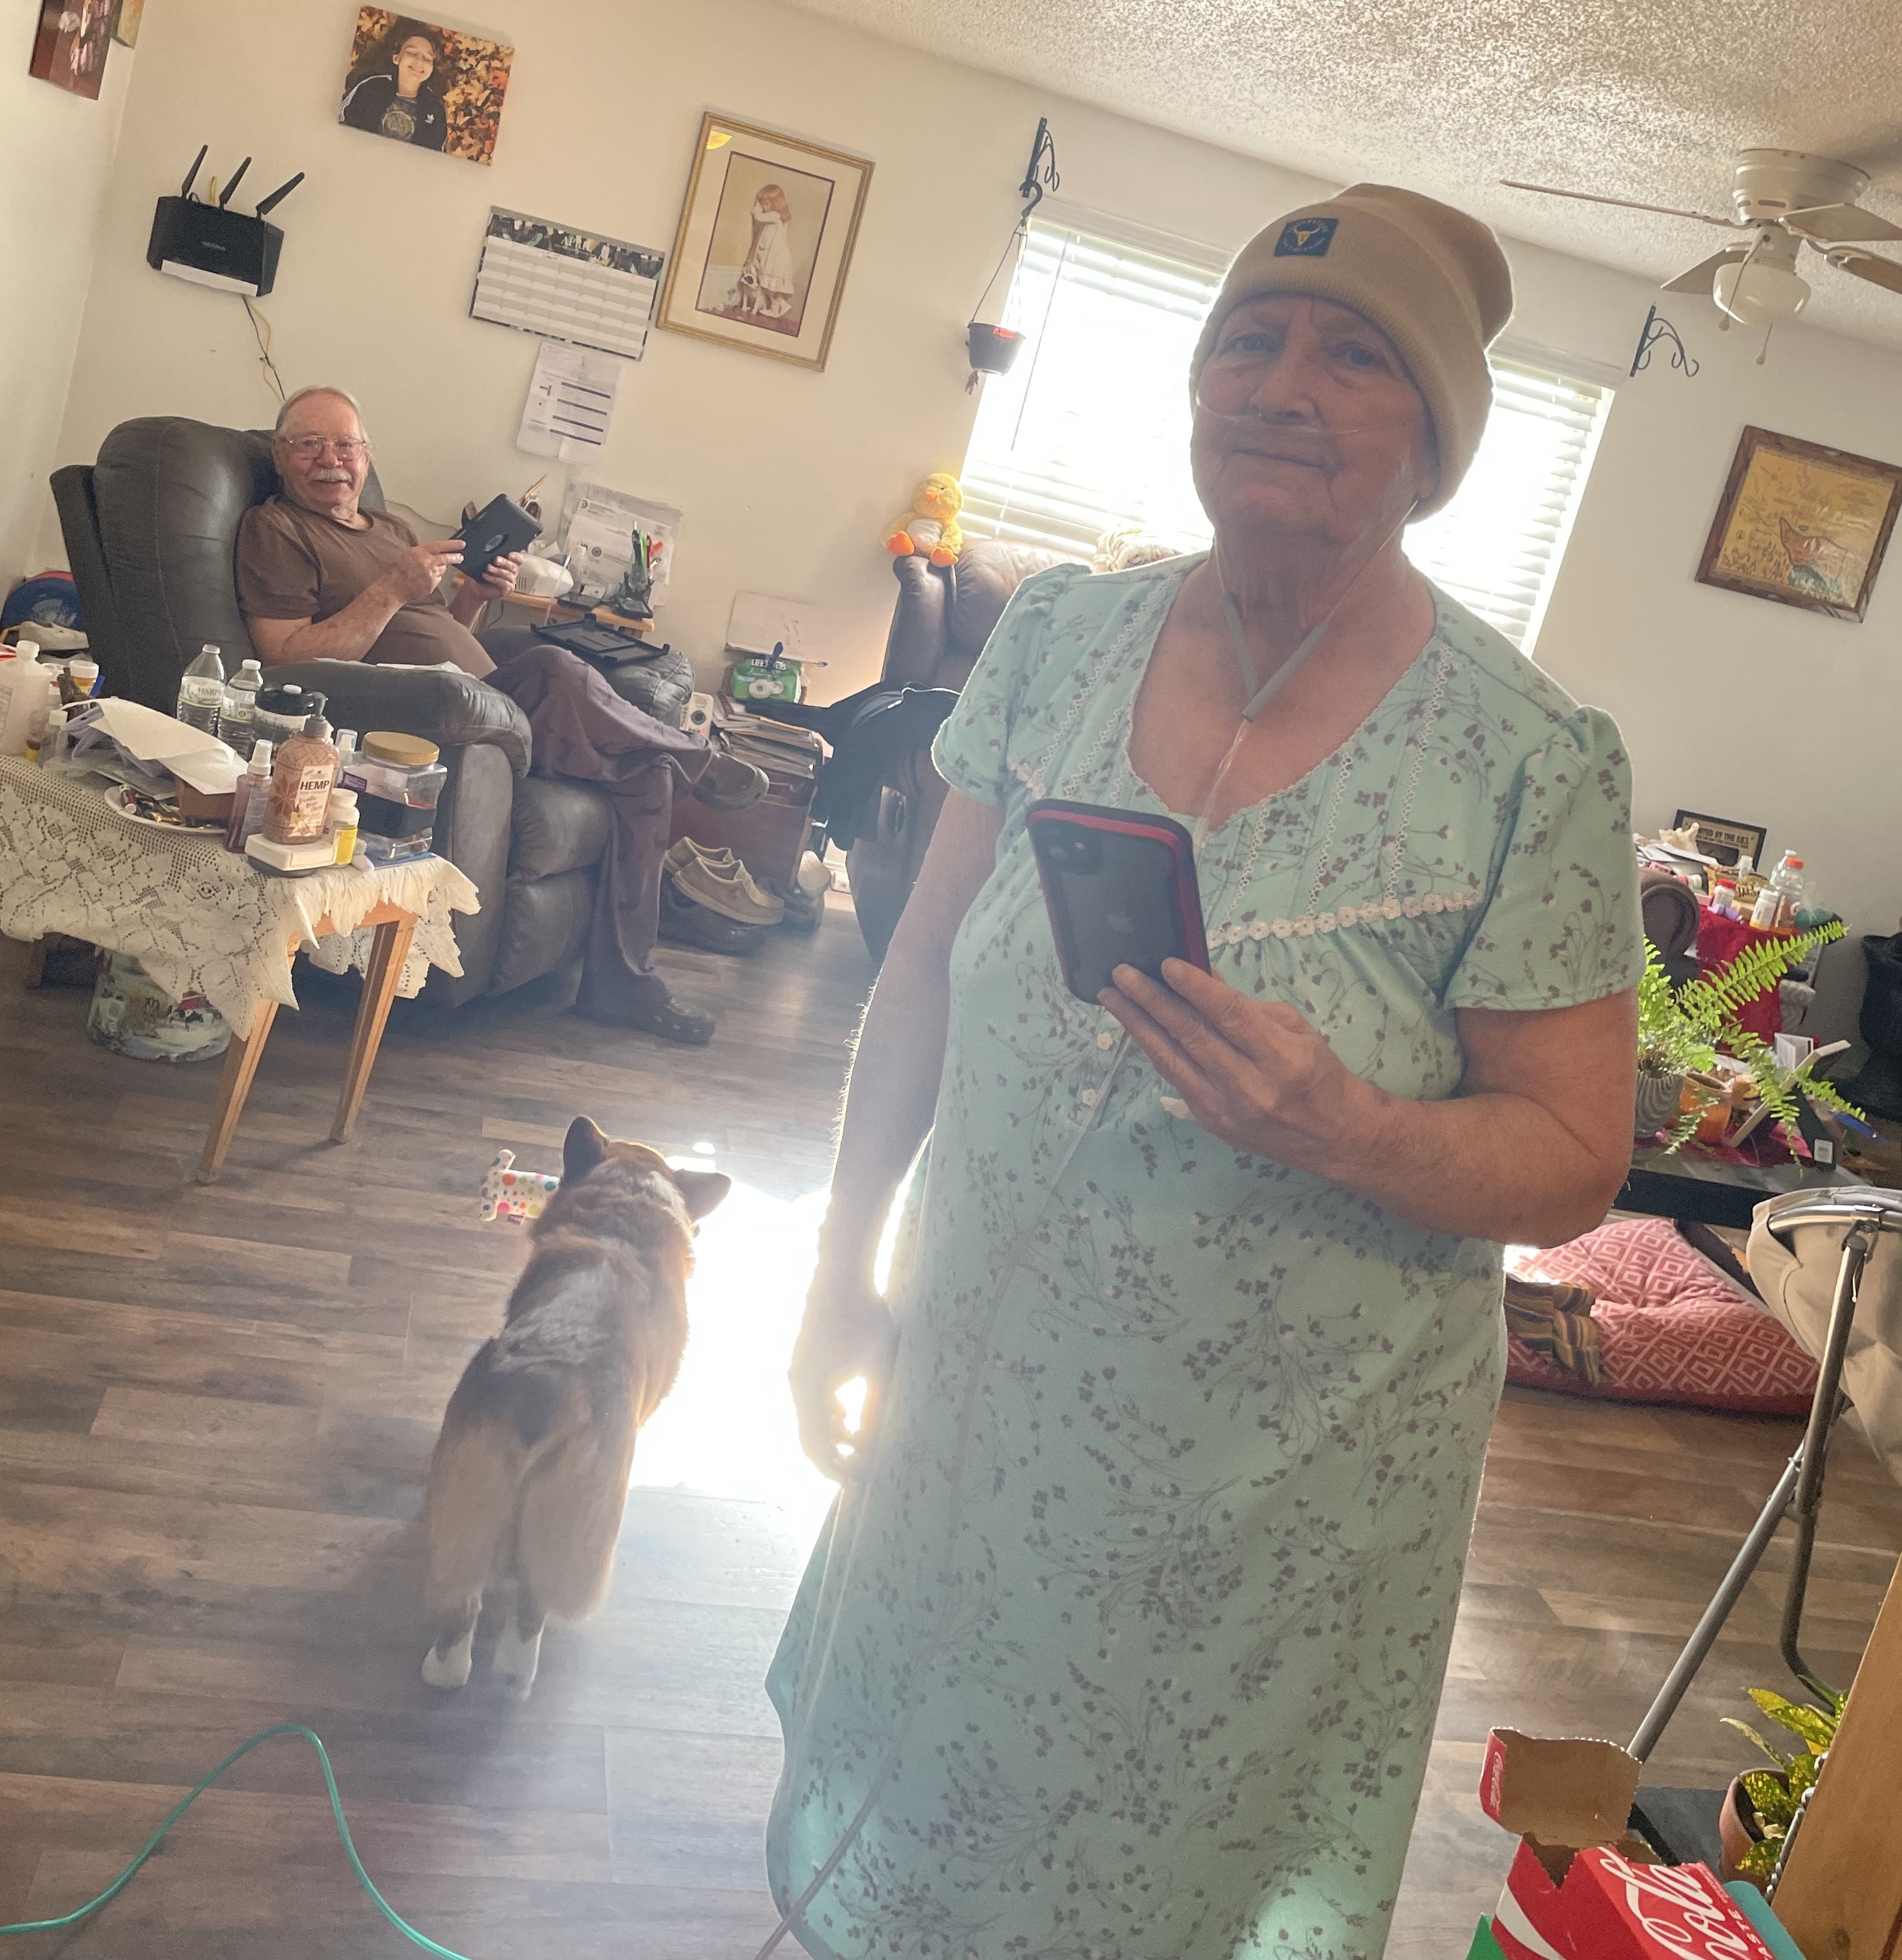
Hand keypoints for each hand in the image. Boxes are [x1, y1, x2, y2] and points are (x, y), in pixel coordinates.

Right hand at [381, 540, 462, 603]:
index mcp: (420, 552)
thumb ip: (422, 553)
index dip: (452, 545)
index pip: (440, 546)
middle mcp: (427, 562)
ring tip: (425, 572)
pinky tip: (423, 580)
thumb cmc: (398, 570)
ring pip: (441, 570)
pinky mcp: (432, 584)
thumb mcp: (409, 555)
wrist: (394, 587)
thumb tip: (433, 553)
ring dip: (438, 570)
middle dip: (455, 557)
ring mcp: (430, 574)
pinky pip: (437, 580)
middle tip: (460, 557)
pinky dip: (433, 579)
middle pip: (446, 559)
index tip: (461, 544)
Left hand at [480, 551, 522, 596]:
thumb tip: (491, 551)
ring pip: (509, 575)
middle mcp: (512, 572)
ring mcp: (510, 582)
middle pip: (514, 566)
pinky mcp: (507, 589)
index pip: (518, 559)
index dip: (516, 556)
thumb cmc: (481, 573)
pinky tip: (486, 576)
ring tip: (488, 568)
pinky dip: (494, 579)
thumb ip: (490, 556)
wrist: (474, 586)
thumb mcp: (484, 562)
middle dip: (505, 562)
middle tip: (496, 560)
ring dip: (497, 570)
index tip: (509, 554)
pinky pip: (504, 583)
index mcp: (509, 564)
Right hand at [789, 1268, 897, 1481]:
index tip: (858, 1483)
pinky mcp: (806, 1362)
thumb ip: (876, 1407)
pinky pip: (812, 1400)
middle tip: (860, 1472)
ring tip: (861, 1442)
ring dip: (833, 1434)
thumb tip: (875, 1445)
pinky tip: (848, 1414)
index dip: (836, 1469)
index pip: (816, 1444)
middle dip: (834, 1457)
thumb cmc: (864, 1315)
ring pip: (811, 1418)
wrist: (842, 1273)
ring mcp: (799, 1372)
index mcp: (810, 1388)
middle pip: (809, 1436)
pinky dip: (829, 1414)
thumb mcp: (878, 1365)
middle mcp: (798, 1384)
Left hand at [1099, 959, 1376, 1173]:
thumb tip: (1202, 976)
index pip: (1230, 1017)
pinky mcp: (1211, 1123)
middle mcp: (1250, 1087)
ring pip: (1172, 1060)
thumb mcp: (1296, 1030)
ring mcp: (1226, 1110)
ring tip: (1112, 999)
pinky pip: (1176, 1080)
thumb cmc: (1319, 1075)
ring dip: (1138, 1026)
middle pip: (1192, 1036)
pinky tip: (1136, 1029)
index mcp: (1281, 1059)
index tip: (1166, 964)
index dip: (1195, 989)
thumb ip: (1247, 1006)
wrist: (1334, 1137)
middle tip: (1121, 975)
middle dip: (1152, 1001)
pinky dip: (1155, 1051)